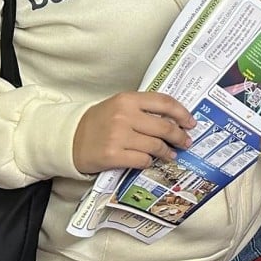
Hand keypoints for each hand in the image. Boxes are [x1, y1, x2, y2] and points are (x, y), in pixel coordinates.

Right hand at [72, 92, 195, 173]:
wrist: (69, 138)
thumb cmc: (99, 122)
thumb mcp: (119, 106)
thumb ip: (144, 108)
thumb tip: (175, 119)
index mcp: (128, 99)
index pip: (165, 103)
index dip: (182, 114)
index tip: (191, 122)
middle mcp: (124, 116)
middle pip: (164, 127)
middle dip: (179, 136)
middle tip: (186, 142)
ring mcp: (118, 136)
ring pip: (155, 145)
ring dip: (167, 152)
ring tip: (171, 154)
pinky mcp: (113, 155)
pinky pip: (142, 160)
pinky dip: (149, 161)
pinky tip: (149, 160)